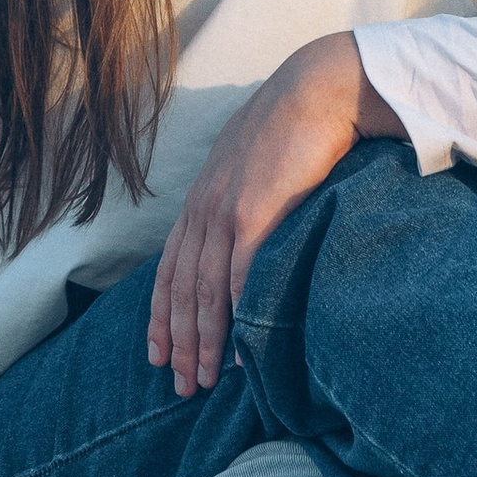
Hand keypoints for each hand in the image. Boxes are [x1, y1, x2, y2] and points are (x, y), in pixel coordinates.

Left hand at [146, 35, 400, 396]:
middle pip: (181, 289)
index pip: (170, 268)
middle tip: (180, 386)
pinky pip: (238, 278)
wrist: (318, 90)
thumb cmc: (295, 126)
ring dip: (202, 342)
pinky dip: (235, 319)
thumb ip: (245, 198)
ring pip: (203, 293)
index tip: (158, 352)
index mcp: (202, 198)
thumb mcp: (254, 163)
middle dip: (178, 341)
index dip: (161, 314)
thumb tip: (250, 231)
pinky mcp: (255, 214)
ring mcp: (227, 211)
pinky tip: (239, 350)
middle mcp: (205, 208)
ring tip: (203, 380)